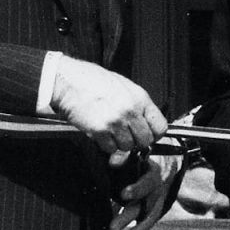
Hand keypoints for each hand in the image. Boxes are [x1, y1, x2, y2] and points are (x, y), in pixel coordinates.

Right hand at [50, 56, 167, 152]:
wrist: (68, 82)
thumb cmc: (92, 80)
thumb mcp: (124, 86)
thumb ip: (137, 105)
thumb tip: (146, 122)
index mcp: (139, 98)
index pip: (160, 127)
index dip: (154, 134)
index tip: (148, 135)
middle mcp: (130, 111)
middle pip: (145, 141)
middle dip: (137, 141)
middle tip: (127, 134)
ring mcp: (115, 122)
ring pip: (128, 147)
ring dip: (120, 143)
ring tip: (111, 130)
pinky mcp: (100, 131)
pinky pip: (110, 148)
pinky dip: (106, 144)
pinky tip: (101, 132)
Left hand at [110, 152, 182, 229]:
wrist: (169, 160)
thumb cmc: (146, 155)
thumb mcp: (138, 152)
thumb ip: (124, 157)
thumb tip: (112, 162)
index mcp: (154, 172)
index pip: (147, 181)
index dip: (136, 188)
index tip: (123, 194)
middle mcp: (158, 188)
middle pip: (145, 204)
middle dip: (129, 216)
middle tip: (113, 228)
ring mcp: (158, 200)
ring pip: (149, 215)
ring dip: (139, 228)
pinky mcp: (155, 208)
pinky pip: (149, 220)